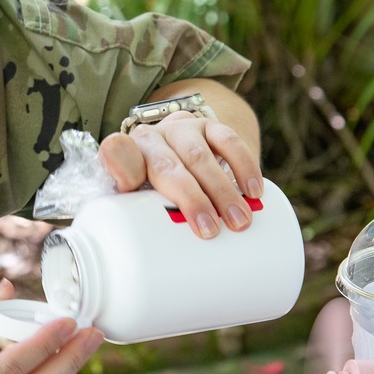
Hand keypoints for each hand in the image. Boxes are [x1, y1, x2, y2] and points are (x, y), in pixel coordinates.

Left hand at [98, 111, 262, 238]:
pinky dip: (243, 167)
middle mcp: (150, 137)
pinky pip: (229, 141)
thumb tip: (148, 249)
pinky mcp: (209, 125)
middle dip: (192, 199)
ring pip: (200, 156)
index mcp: (126, 156)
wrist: (176, 149)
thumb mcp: (137, 197)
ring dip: (222, 190)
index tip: (129, 184)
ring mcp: (180, 129)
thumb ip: (138, 212)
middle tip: (211, 230)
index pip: (120, 158)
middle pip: (168, 167)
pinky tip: (254, 191)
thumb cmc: (155, 185)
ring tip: (239, 220)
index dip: (122, 167)